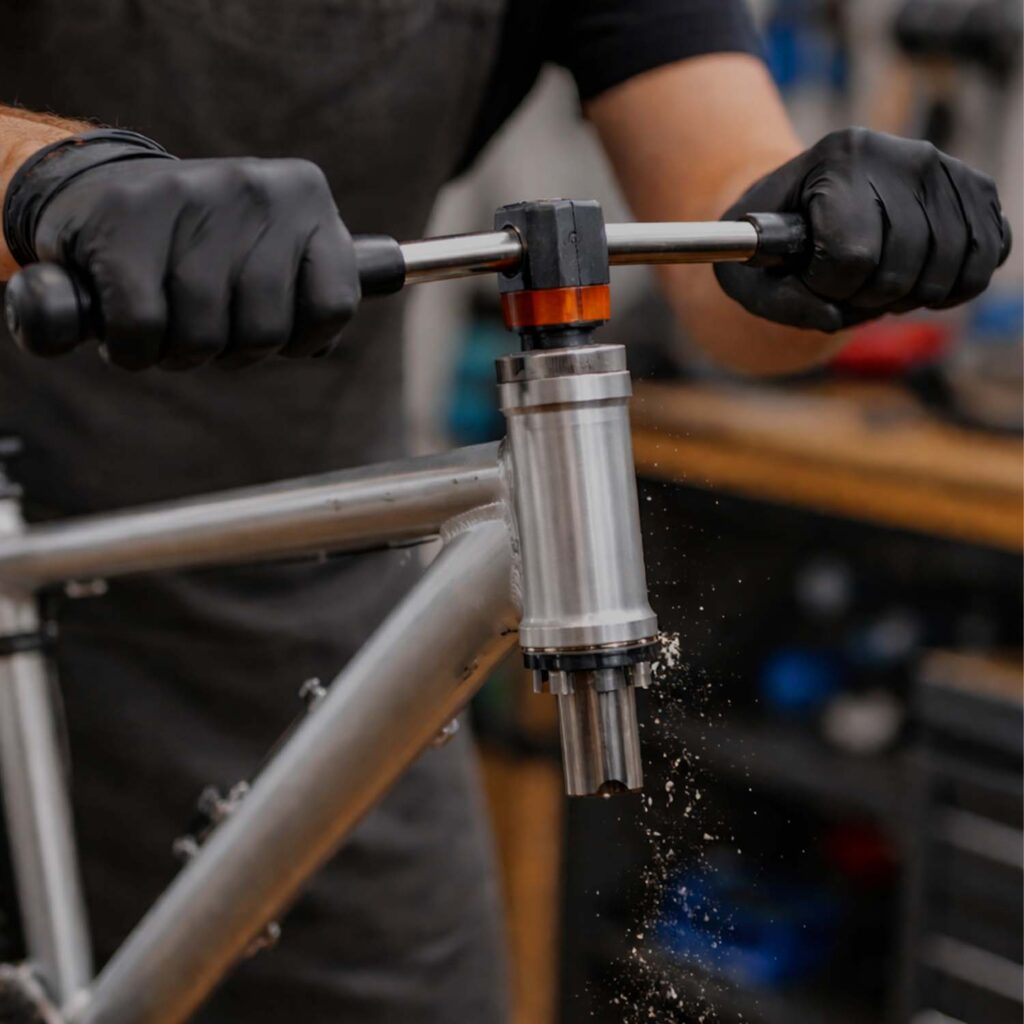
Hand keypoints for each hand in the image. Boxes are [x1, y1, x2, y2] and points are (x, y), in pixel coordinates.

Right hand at [6, 135, 357, 369]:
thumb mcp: (275, 251)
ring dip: (179, 353)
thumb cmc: (200, 248)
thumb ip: (315, 284)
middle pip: (267, 331)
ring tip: (164, 321)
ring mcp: (192, 196)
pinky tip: (123, 328)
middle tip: (204, 327)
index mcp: (307, 196)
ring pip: (206, 336)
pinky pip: (146, 329)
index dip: (301, 340)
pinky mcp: (126, 219)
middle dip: (231, 352)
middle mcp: (258, 187)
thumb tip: (372, 301)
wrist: (95, 193)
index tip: (272, 331)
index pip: (337, 303)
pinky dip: (132, 350)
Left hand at [715, 128, 1010, 332]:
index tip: (809, 276)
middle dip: (866, 298)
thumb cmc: (773, 245)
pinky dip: (957, 286)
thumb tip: (834, 318)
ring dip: (909, 298)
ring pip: (947, 267)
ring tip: (877, 284)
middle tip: (844, 286)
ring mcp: (943, 168)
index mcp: (837, 157)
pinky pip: (987, 254)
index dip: (827, 290)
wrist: (804, 205)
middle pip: (901, 266)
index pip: (851, 257)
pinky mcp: (974, 189)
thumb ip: (781, 303)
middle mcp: (898, 152)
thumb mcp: (749, 274)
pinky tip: (921, 285)